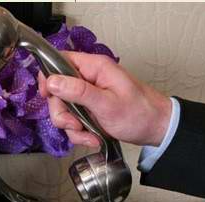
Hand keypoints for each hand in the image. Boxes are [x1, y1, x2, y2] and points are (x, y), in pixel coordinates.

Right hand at [38, 51, 172, 147]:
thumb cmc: (139, 114)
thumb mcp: (107, 104)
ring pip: (64, 110)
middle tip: (75, 124)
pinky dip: (80, 133)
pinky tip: (93, 138)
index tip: (47, 96)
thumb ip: (78, 92)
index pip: (60, 61)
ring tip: (89, 136)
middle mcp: (89, 79)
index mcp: (94, 68)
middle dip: (62, 113)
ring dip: (72, 127)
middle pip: (58, 91)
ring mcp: (89, 96)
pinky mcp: (90, 110)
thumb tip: (52, 81)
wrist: (157, 130)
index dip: (49, 77)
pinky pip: (74, 121)